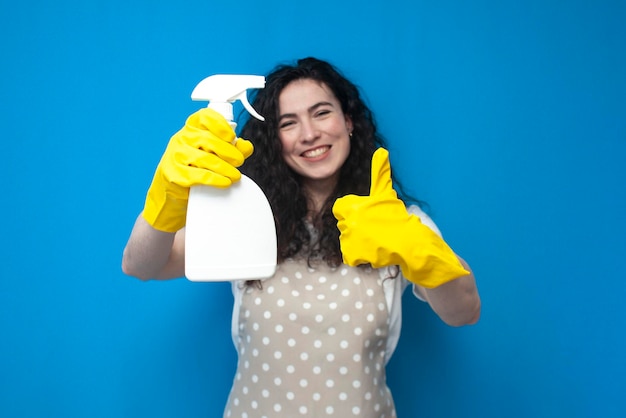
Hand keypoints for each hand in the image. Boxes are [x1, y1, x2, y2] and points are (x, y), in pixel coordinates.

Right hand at [142, 108, 253, 231]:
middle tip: (239, 161)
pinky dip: (216, 179)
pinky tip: (225, 182)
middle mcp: (182, 138)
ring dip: (226, 168)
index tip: (231, 137)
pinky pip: (200, 176)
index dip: (220, 125)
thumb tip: (246, 146)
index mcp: (192, 127)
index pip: (205, 116)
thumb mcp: (213, 151)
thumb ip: (232, 147)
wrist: (172, 188)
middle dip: (229, 152)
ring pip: (205, 159)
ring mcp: (176, 155)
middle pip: (208, 140)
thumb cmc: (195, 165)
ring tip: (235, 175)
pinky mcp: (175, 174)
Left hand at [332, 148, 468, 287]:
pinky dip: (359, 255)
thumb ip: (380, 171)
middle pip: (344, 224)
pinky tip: (372, 249)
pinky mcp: (352, 256)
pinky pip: (350, 255)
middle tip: (374, 227)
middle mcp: (346, 223)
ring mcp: (348, 240)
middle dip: (356, 225)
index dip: (352, 210)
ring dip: (358, 240)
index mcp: (350, 207)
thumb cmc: (396, 215)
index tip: (366, 214)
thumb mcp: (385, 192)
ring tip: (374, 238)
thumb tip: (382, 150)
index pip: (340, 207)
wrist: (407, 242)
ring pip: (347, 239)